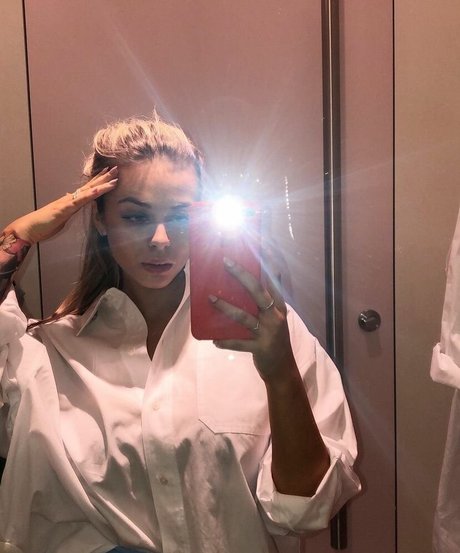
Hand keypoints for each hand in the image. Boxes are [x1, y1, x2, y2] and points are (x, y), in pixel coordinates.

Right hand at [4, 167, 117, 243]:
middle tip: (116, 168)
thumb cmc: (44, 225)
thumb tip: (72, 202)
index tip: (109, 174)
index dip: (98, 181)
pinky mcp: (64, 209)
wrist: (28, 229)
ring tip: (113, 177)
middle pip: (90, 186)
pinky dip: (89, 196)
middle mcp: (70, 199)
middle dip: (104, 178)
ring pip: (87, 191)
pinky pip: (79, 201)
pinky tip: (98, 190)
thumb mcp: (61, 216)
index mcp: (71, 201)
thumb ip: (68, 208)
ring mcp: (67, 203)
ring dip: (101, 184)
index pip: (88, 189)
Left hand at [209, 257, 296, 382]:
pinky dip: (225, 341)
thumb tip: (248, 280)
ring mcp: (268, 332)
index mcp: (278, 306)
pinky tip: (214, 339)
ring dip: (226, 307)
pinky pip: (239, 343)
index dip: (268, 261)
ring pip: (244, 316)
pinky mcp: (260, 349)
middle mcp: (275, 316)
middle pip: (258, 291)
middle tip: (225, 261)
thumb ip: (265, 301)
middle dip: (241, 275)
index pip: (274, 278)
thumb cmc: (273, 339)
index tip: (260, 243)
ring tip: (210, 298)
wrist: (282, 370)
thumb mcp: (275, 317)